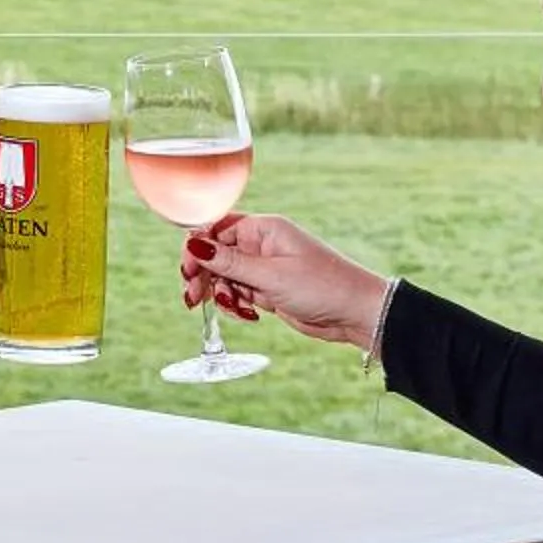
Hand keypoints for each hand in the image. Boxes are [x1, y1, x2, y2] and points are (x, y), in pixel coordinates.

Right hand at [182, 212, 392, 352]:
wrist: (355, 313)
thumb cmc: (322, 286)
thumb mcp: (270, 275)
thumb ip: (229, 262)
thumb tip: (194, 245)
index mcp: (264, 228)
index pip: (216, 228)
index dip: (197, 247)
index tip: (188, 270)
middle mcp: (262, 245)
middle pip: (216, 254)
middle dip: (204, 275)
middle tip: (194, 298)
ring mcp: (265, 268)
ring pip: (225, 276)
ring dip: (221, 293)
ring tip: (235, 308)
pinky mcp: (269, 289)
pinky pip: (239, 293)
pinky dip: (236, 304)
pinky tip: (248, 314)